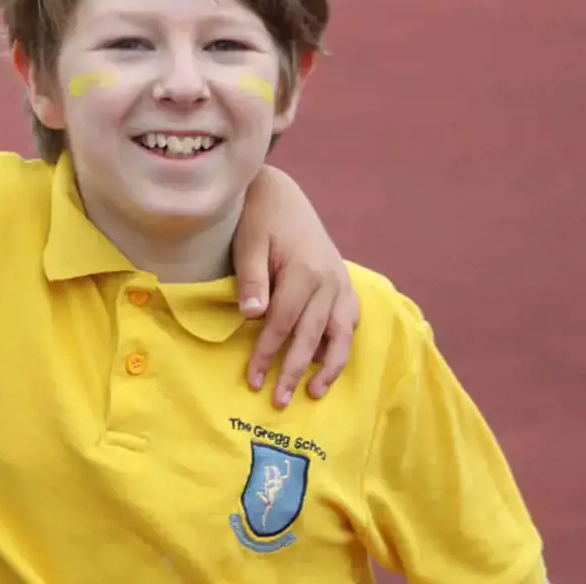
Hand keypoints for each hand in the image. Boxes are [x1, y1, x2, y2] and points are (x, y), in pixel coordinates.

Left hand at [233, 166, 358, 408]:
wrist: (282, 195)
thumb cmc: (258, 219)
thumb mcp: (248, 243)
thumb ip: (252, 279)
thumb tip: (253, 316)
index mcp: (305, 272)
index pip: (283, 323)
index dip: (267, 353)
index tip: (253, 379)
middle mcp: (330, 281)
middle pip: (312, 336)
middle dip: (294, 371)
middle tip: (279, 401)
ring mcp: (341, 283)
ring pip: (340, 334)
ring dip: (328, 367)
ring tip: (314, 394)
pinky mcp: (343, 284)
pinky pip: (349, 322)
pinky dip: (341, 345)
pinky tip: (328, 364)